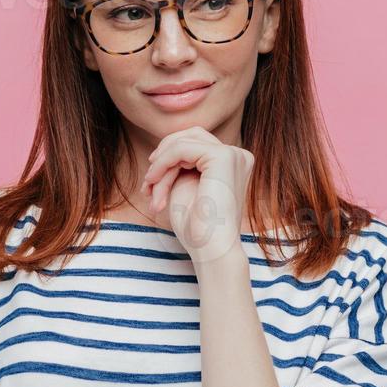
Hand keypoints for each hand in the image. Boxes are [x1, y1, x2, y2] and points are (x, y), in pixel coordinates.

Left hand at [139, 126, 254, 264]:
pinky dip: (163, 164)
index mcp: (232, 163)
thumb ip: (181, 164)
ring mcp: (234, 154)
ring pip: (183, 143)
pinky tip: (154, 183)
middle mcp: (238, 155)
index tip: (151, 182)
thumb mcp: (185, 186)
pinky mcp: (224, 157)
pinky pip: (181, 148)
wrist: (210, 249)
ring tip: (151, 192)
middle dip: (163, 156)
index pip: (194, 144)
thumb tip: (164, 145)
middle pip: (189, 136)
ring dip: (161, 167)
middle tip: (148, 183)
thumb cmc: (196, 226)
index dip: (168, 157)